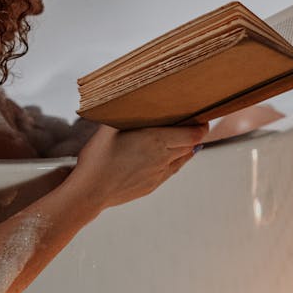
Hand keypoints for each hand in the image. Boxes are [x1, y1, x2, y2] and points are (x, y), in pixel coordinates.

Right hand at [70, 122, 207, 210]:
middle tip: (193, 124)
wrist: (90, 192)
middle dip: (194, 134)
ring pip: (182, 159)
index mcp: (155, 140)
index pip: (192, 134)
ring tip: (185, 139)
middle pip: (190, 145)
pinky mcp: (152, 185)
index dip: (201, 126)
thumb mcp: (108, 128)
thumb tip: (132, 100)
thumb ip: (124, 113)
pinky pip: (171, 171)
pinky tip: (172, 156)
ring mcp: (158, 174)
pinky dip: (176, 161)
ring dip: (186, 148)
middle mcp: (162, 157)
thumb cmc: (97, 158)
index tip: (202, 119)